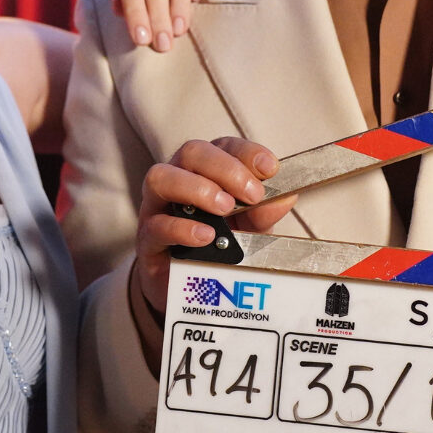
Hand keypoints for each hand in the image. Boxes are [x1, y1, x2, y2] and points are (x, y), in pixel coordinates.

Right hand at [135, 137, 296, 315]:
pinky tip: (206, 236)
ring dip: (197, 188)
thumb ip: (263, 213)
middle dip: (225, 169)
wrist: (189, 287)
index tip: (269, 168)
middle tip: (252, 195)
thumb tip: (285, 198)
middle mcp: (178, 179)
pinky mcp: (147, 238)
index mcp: (206, 170)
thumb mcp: (250, 228)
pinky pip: (156, 225)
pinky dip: (182, 228)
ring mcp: (158, 207)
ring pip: (161, 177)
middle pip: (192, 152)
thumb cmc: (219, 247)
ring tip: (224, 209)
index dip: (246, 152)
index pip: (223, 146)